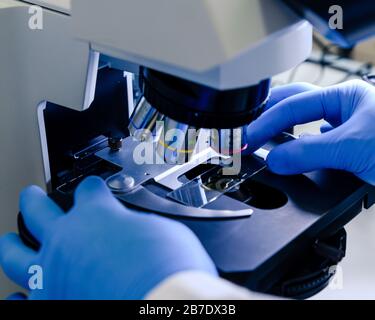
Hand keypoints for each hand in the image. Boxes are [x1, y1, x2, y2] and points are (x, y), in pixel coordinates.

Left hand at [0, 177, 216, 299]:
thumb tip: (134, 228)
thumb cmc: (165, 267)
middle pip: (38, 209)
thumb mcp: (160, 228)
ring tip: (8, 240)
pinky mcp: (51, 303)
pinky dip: (18, 297)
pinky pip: (22, 301)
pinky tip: (17, 296)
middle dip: (34, 199)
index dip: (91, 187)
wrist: (161, 304)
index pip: (88, 190)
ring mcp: (51, 273)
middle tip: (32, 195)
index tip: (93, 189)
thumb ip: (136, 223)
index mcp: (95, 214)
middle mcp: (66, 239)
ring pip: (15, 254)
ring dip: (10, 245)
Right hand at [246, 80, 374, 184]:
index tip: (249, 140)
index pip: (293, 105)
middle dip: (268, 117)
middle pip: (294, 107)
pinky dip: (298, 151)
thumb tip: (274, 159)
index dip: (266, 122)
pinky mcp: (348, 152)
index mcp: (345, 96)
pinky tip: (291, 154)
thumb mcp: (352, 146)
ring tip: (261, 138)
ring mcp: (345, 130)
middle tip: (246, 132)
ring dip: (282, 132)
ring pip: (304, 126)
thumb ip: (310, 153)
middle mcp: (344, 110)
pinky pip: (314, 148)